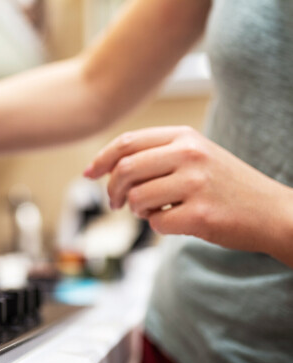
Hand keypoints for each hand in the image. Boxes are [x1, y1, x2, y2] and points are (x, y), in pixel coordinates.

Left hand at [83, 126, 292, 256]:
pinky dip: (159, 226)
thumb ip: (155, 154)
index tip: (89, 174)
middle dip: (112, 191)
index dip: (102, 159)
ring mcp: (196, 184)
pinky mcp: (201, 214)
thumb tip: (105, 166)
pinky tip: (176, 221)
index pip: (127, 142)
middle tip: (116, 203)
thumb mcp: (195, 155)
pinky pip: (156, 223)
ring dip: (137, 210)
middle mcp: (189, 154)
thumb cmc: (225, 185)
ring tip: (155, 211)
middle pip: (125, 170)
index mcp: (184, 136)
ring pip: (136, 198)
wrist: (274, 212)